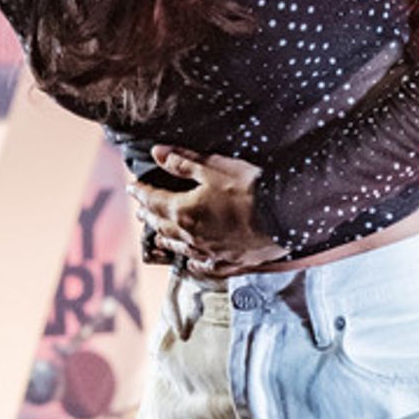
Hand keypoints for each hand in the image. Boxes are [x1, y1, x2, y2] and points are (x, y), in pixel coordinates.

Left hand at [130, 145, 287, 274]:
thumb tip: (157, 153)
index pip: (153, 201)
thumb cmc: (250, 189)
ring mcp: (209, 252)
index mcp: (183, 211)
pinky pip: (205, 265)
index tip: (132, 187)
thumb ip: (183, 162)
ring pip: (179, 247)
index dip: (141, 193)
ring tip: (157, 234)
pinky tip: (191, 262)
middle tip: (140, 209)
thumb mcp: (215, 168)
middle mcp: (191, 236)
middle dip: (149, 214)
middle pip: (161, 225)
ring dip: (165, 238)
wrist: (285, 217)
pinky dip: (193, 262)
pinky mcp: (229, 262)